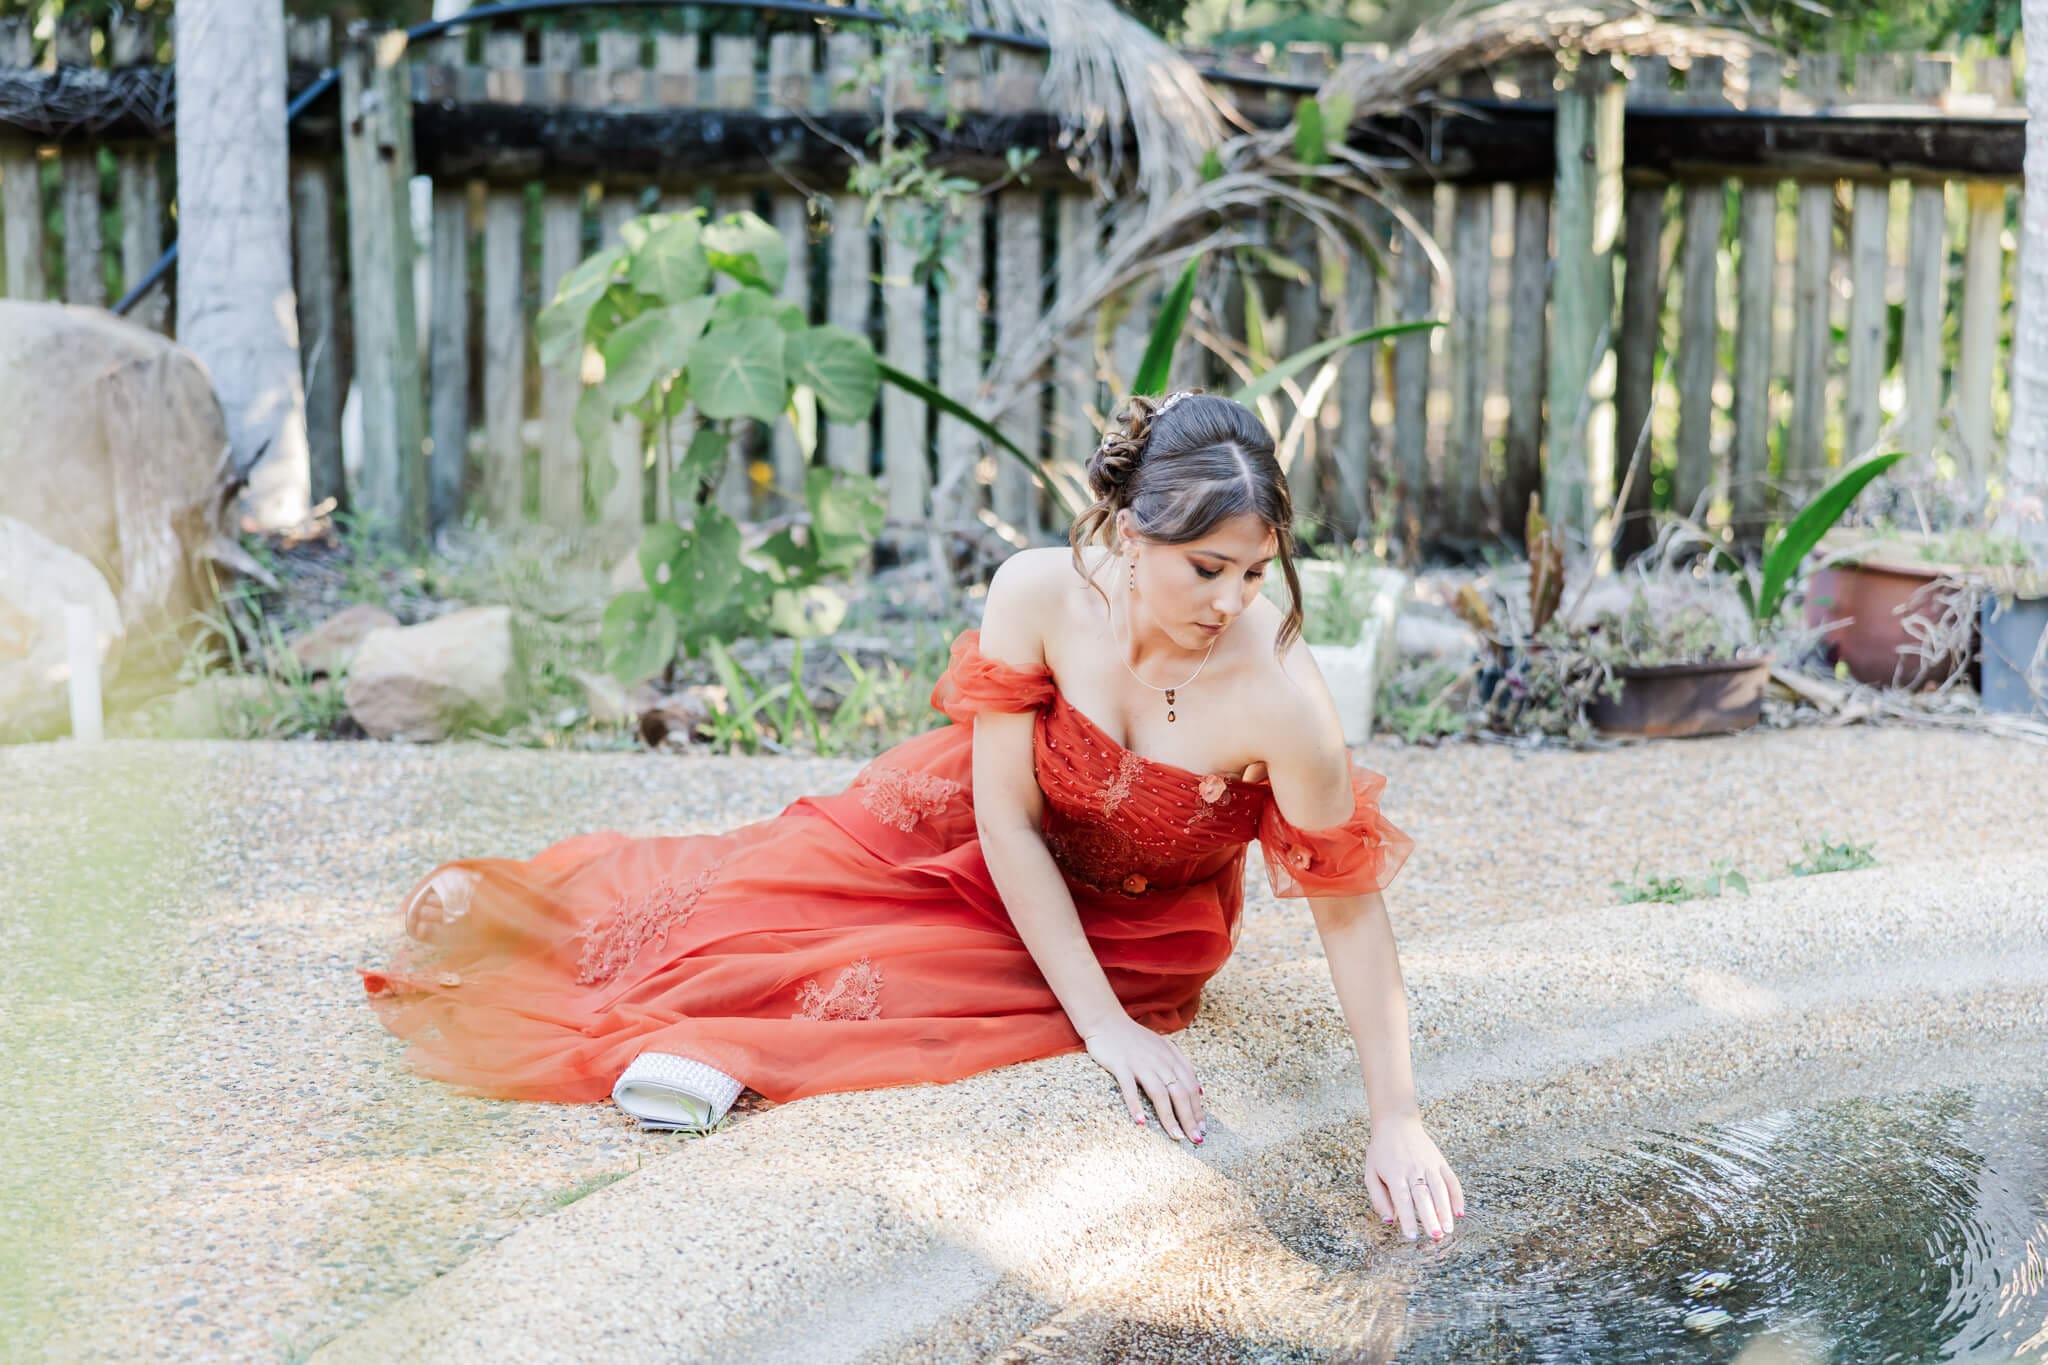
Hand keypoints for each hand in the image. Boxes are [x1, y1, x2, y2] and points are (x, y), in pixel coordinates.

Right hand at [1081, 1016, 1205, 1143]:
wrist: (1106, 1021)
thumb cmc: (1135, 1038)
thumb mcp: (1163, 1047)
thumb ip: (1181, 1066)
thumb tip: (1200, 1092)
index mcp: (1171, 1056)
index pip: (1190, 1086)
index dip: (1197, 1108)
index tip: (1201, 1129)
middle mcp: (1159, 1060)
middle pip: (1179, 1092)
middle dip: (1189, 1118)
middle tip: (1195, 1139)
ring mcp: (1140, 1063)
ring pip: (1159, 1093)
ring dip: (1169, 1117)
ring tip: (1176, 1136)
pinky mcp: (1121, 1065)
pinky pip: (1129, 1088)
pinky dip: (1136, 1105)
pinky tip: (1141, 1122)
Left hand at [1364, 1113, 1463, 1240]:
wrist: (1396, 1122)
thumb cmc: (1381, 1151)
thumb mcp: (1371, 1172)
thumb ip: (1378, 1198)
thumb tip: (1390, 1220)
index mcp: (1394, 1173)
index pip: (1402, 1199)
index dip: (1408, 1218)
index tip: (1411, 1236)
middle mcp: (1413, 1169)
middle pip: (1423, 1196)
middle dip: (1430, 1217)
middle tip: (1435, 1236)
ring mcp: (1429, 1164)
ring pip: (1439, 1190)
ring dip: (1445, 1211)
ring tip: (1448, 1229)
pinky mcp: (1440, 1161)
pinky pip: (1451, 1180)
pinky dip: (1457, 1197)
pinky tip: (1459, 1213)